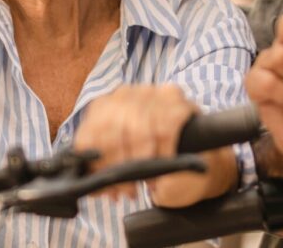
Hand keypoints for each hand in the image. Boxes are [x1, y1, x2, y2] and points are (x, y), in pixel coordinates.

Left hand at [73, 85, 235, 207]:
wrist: (192, 146)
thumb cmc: (149, 152)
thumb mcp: (121, 156)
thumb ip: (104, 166)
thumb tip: (90, 187)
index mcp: (104, 106)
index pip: (91, 132)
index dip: (96, 162)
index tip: (102, 184)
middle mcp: (125, 94)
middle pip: (113, 130)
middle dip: (119, 166)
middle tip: (126, 190)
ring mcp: (151, 93)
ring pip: (139, 129)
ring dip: (142, 162)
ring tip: (145, 183)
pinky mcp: (176, 100)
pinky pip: (165, 129)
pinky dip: (163, 154)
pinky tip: (163, 168)